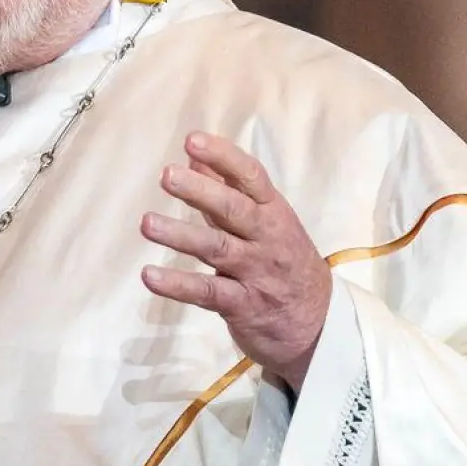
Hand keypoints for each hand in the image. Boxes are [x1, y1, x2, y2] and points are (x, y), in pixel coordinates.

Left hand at [140, 132, 330, 392]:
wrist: (319, 324)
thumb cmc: (284, 261)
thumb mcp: (266, 221)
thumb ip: (228, 190)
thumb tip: (194, 157)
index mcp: (274, 212)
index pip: (251, 177)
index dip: (223, 157)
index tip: (192, 141)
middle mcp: (267, 238)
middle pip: (233, 210)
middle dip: (200, 191)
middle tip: (167, 175)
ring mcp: (256, 273)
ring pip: (217, 249)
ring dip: (180, 235)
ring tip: (147, 223)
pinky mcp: (243, 305)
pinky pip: (208, 292)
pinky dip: (178, 285)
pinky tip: (150, 275)